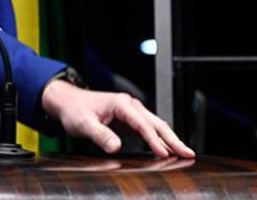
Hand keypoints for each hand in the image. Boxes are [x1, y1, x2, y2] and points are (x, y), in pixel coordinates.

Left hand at [41, 79, 195, 158]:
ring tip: (185, 154)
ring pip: (156, 126)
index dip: (154, 139)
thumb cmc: (74, 110)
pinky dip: (160, 139)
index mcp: (121, 104)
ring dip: (170, 140)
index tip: (164, 153)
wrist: (68, 102)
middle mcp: (130, 105)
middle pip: (156, 123)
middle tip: (188, 154)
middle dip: (173, 139)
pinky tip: (168, 150)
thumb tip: (115, 147)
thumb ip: (99, 134)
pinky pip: (149, 130)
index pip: (142, 124)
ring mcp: (131, 112)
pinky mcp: (130, 120)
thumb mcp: (83, 123)